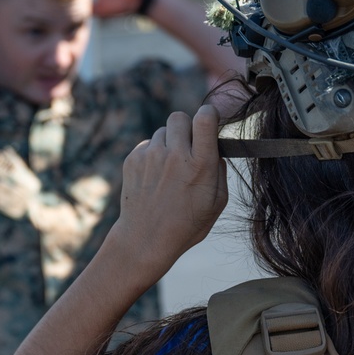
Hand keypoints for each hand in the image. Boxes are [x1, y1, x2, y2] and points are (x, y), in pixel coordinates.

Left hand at [109, 105, 228, 272]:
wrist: (145, 239)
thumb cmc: (187, 224)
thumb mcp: (218, 203)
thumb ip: (220, 171)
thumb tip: (216, 149)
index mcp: (200, 165)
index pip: (205, 118)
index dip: (208, 114)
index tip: (209, 122)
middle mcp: (174, 156)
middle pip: (180, 117)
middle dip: (186, 128)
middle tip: (187, 148)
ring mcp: (151, 156)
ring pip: (163, 130)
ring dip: (169, 143)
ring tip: (170, 170)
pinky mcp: (133, 160)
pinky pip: (148, 144)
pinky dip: (153, 155)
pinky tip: (155, 178)